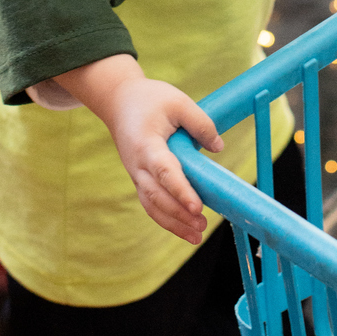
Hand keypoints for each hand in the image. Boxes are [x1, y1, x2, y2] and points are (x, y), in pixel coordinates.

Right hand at [51, 54, 223, 244]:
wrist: (118, 101)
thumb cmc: (150, 99)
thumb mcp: (178, 101)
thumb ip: (200, 123)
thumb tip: (219, 148)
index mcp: (146, 144)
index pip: (164, 171)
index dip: (180, 190)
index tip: (196, 206)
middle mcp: (137, 164)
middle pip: (156, 196)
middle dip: (179, 214)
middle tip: (202, 225)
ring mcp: (136, 174)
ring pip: (151, 205)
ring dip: (173, 223)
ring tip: (197, 236)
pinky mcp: (140, 179)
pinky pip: (150, 204)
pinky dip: (166, 219)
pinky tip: (184, 230)